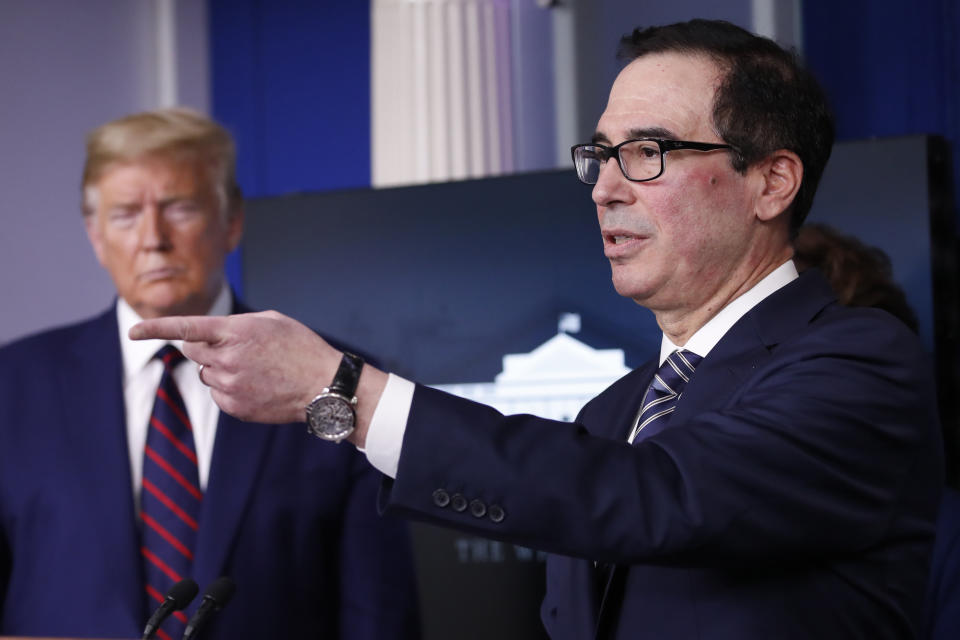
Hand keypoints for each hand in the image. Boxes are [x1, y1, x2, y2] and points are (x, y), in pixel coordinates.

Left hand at [129, 311, 385, 445]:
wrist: (323, 385)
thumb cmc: (301, 348)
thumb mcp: (271, 321)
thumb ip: (235, 324)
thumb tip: (212, 335)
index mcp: (235, 332)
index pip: (186, 327)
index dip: (155, 328)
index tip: (133, 330)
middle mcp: (227, 359)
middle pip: (192, 351)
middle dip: (204, 347)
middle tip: (234, 348)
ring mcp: (230, 386)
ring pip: (207, 374)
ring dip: (221, 369)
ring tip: (255, 369)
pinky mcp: (234, 408)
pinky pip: (218, 395)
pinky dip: (230, 389)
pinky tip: (257, 386)